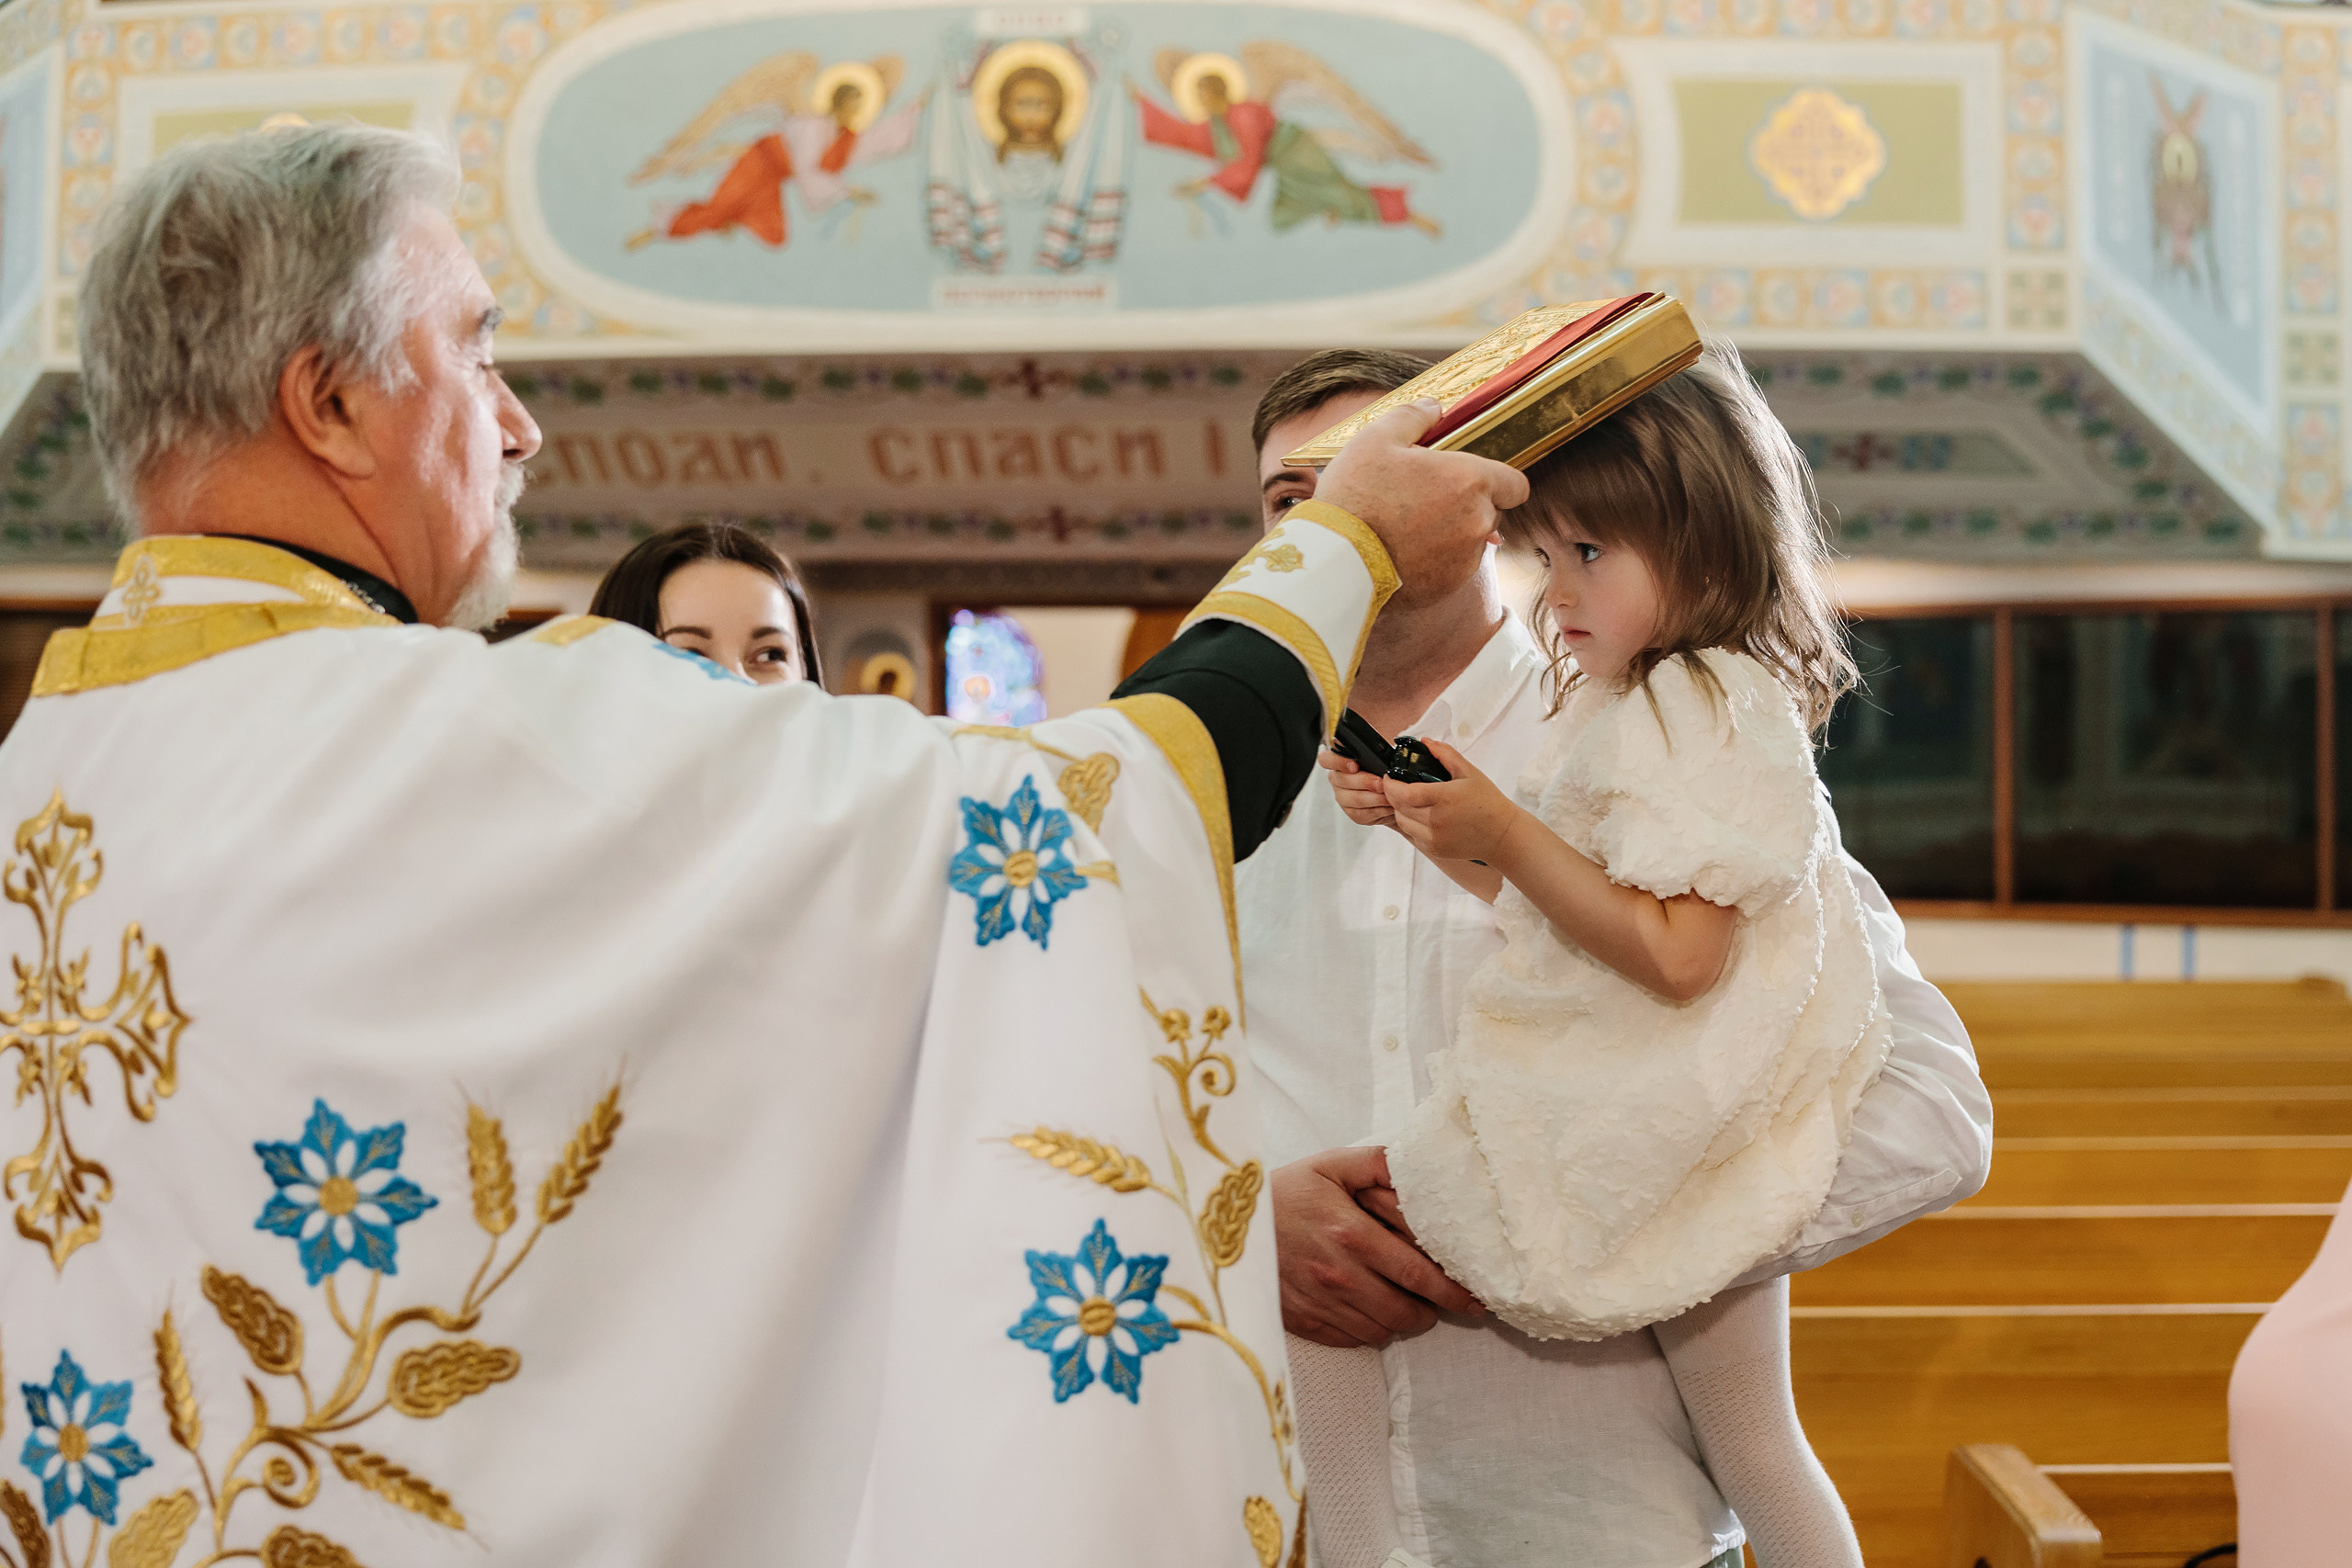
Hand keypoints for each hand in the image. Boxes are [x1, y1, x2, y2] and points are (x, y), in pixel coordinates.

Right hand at [1274, 1146, 1482, 1347]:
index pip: (1419, 1274)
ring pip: (1383, 1330)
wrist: (1220, 1225)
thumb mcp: (1330, 1164)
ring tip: (1407, 1303)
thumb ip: (1379, 1163)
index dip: (1454, 1291)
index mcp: (1351, 1234)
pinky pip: (1352, 1339)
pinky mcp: (1303, 1322)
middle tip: (1445, 1301)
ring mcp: (1319, 1303)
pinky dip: (1369, 1329)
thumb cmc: (1282, 1191)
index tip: (1476, 1296)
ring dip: (1402, 1321)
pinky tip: (1370, 1309)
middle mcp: (1338, 1275)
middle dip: (1433, 1310)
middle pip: (1406, 1311)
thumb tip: (1420, 1166)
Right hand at [1313, 400, 1529, 610]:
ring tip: (1406, 529)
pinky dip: (1434, 562)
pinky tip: (1401, 554)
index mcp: (1469, 481)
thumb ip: (1412, 418)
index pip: (1515, 484)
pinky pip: (1451, 569)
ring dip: (1450, 535)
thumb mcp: (1375, 440)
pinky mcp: (1447, 587)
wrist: (1335, 561)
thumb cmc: (1355, 495)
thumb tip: (1434, 406)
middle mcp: (1477, 522)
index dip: (1498, 481)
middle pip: (1491, 512)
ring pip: (1471, 542)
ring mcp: (1464, 559)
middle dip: (1467, 505)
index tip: (1470, 480)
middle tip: (1424, 500)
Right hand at [1318, 746, 1395, 828]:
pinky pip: (1362, 813)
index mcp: (1339, 761)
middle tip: (1381, 783)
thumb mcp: (1380, 756)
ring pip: (1354, 799)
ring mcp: (1343, 797)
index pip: (1326, 759)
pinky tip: (1387, 805)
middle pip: (1342, 781)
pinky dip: (1378, 809)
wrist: (1394, 792)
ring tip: (1390, 795)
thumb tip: (1379, 750)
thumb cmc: (1384, 770)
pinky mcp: (1352, 812)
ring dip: (1375, 797)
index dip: (1338, 762)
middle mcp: (1337, 779)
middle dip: (1365, 782)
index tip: (1354, 766)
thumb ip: (1374, 752)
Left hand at [1383, 741, 1525, 863]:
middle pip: (1398, 807)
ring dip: (1400, 809)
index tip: (1390, 777)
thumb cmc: (1488, 802)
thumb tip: (1425, 742)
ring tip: (1411, 800)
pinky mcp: (1435, 849)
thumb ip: (1445, 754)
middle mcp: (1437, 821)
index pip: (1404, 793)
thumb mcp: (1469, 772)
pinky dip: (1411, 824)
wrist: (1501, 834)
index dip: (1390, 784)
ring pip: (1402, 822)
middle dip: (1393, 794)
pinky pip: (1412, 835)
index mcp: (1445, 798)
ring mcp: (1435, 838)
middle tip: (1399, 785)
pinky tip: (1422, 815)